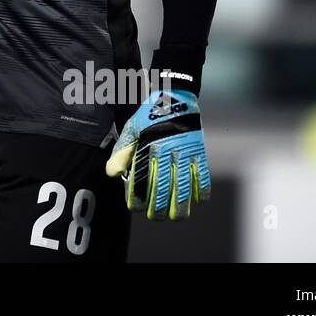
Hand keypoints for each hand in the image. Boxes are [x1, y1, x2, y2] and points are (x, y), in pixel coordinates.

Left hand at [105, 87, 210, 219]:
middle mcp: (166, 152)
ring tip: (175, 216)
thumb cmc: (150, 116)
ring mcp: (185, 153)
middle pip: (163, 187)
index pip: (141, 178)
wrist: (174, 98)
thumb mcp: (131, 129)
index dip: (137, 196)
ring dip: (180, 205)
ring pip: (184, 186)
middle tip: (154, 216)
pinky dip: (201, 190)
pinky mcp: (199, 152)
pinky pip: (202, 175)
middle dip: (158, 207)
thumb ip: (122, 152)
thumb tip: (112, 173)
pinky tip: (197, 201)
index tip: (134, 207)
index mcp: (148, 147)